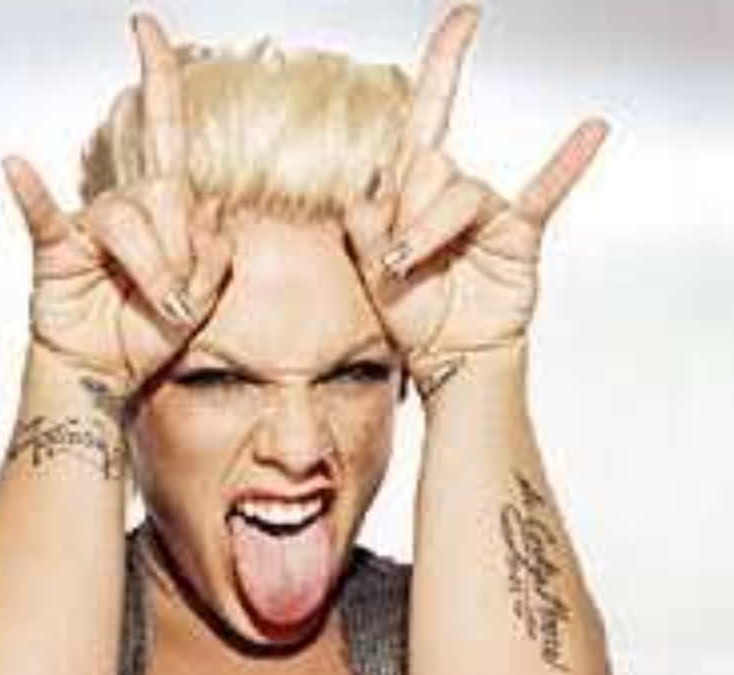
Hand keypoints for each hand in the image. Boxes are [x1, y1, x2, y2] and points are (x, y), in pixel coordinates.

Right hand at [2, 13, 232, 401]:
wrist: (104, 376)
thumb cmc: (146, 335)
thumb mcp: (201, 303)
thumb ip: (216, 259)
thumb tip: (210, 213)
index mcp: (165, 211)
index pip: (167, 135)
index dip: (160, 79)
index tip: (148, 27)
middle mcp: (126, 207)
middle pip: (164, 192)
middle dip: (180, 252)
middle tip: (177, 301)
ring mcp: (86, 224)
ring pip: (126, 218)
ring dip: (151, 268)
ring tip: (157, 307)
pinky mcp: (53, 248)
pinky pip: (41, 215)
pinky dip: (31, 192)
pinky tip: (16, 165)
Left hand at [344, 4, 606, 385]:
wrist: (450, 359)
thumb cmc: (415, 315)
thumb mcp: (371, 270)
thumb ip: (364, 221)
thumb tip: (371, 172)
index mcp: (415, 191)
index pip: (426, 117)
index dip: (442, 65)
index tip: (465, 18)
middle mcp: (453, 191)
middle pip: (426, 164)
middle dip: (403, 213)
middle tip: (397, 258)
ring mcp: (489, 210)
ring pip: (458, 190)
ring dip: (428, 230)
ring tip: (411, 265)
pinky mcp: (519, 234)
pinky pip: (545, 193)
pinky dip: (566, 163)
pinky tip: (590, 130)